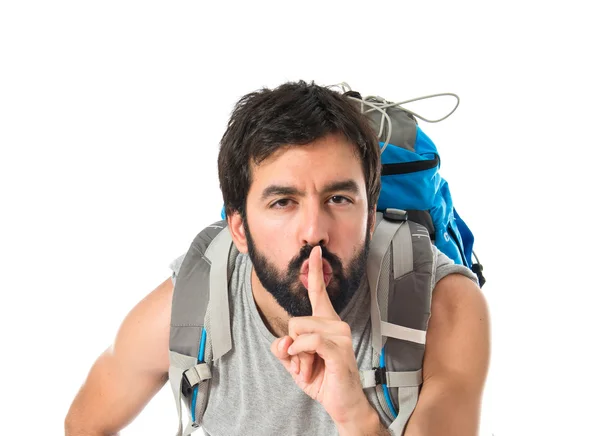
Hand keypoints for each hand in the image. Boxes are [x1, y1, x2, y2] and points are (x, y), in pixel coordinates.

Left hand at [270, 246, 373, 426]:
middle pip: (295, 320)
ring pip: (300, 331)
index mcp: (326, 323)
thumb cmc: (323, 380)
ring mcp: (340, 336)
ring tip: (311, 369)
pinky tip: (307, 368)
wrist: (343, 405)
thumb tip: (282, 341)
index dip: (315, 271)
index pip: (319, 292)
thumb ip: (283, 349)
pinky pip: (310, 342)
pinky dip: (301, 355)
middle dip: (292, 346)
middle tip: (305, 364)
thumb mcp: (295, 364)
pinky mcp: (340, 349)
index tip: (315, 251)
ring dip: (297, 356)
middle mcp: (336, 324)